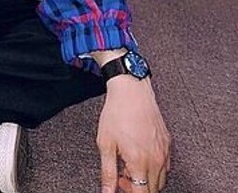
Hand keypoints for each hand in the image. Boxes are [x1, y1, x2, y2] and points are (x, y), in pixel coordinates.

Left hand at [97, 77, 170, 192]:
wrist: (131, 90)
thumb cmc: (116, 113)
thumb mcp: (105, 143)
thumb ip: (108, 172)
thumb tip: (107, 191)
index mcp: (139, 161)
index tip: (121, 186)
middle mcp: (156, 159)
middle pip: (152, 190)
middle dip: (136, 187)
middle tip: (121, 175)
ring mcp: (164, 152)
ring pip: (160, 181)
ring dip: (146, 180)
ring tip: (128, 164)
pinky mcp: (168, 144)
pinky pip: (165, 167)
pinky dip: (154, 169)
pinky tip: (140, 156)